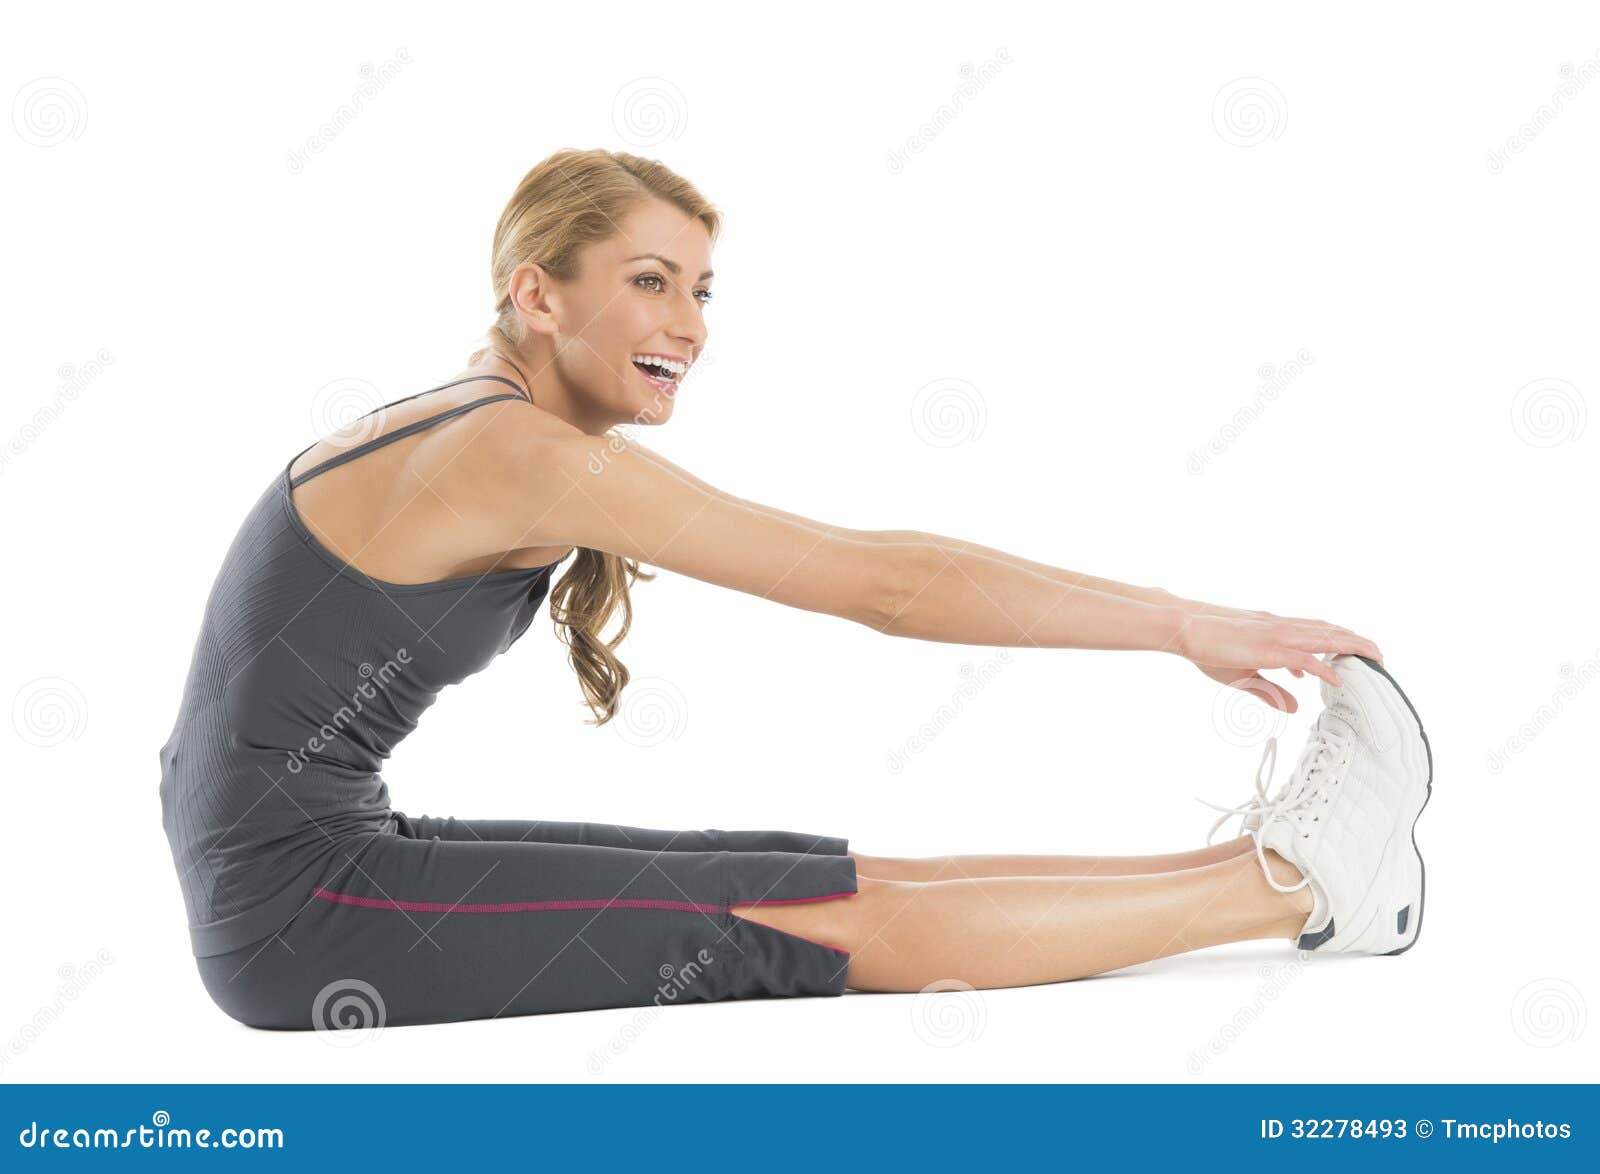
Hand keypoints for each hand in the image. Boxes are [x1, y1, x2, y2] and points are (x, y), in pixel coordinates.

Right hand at [1166, 606, 1383, 713]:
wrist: (1186, 628)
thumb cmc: (1208, 646)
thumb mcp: (1244, 675)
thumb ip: (1271, 691)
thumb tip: (1296, 708)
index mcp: (1277, 629)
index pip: (1319, 630)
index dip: (1341, 639)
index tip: (1358, 652)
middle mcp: (1282, 627)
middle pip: (1331, 631)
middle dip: (1358, 643)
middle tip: (1380, 656)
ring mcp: (1277, 635)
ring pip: (1325, 638)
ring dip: (1352, 648)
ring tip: (1374, 659)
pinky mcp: (1268, 647)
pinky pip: (1304, 657)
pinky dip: (1324, 667)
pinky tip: (1338, 678)